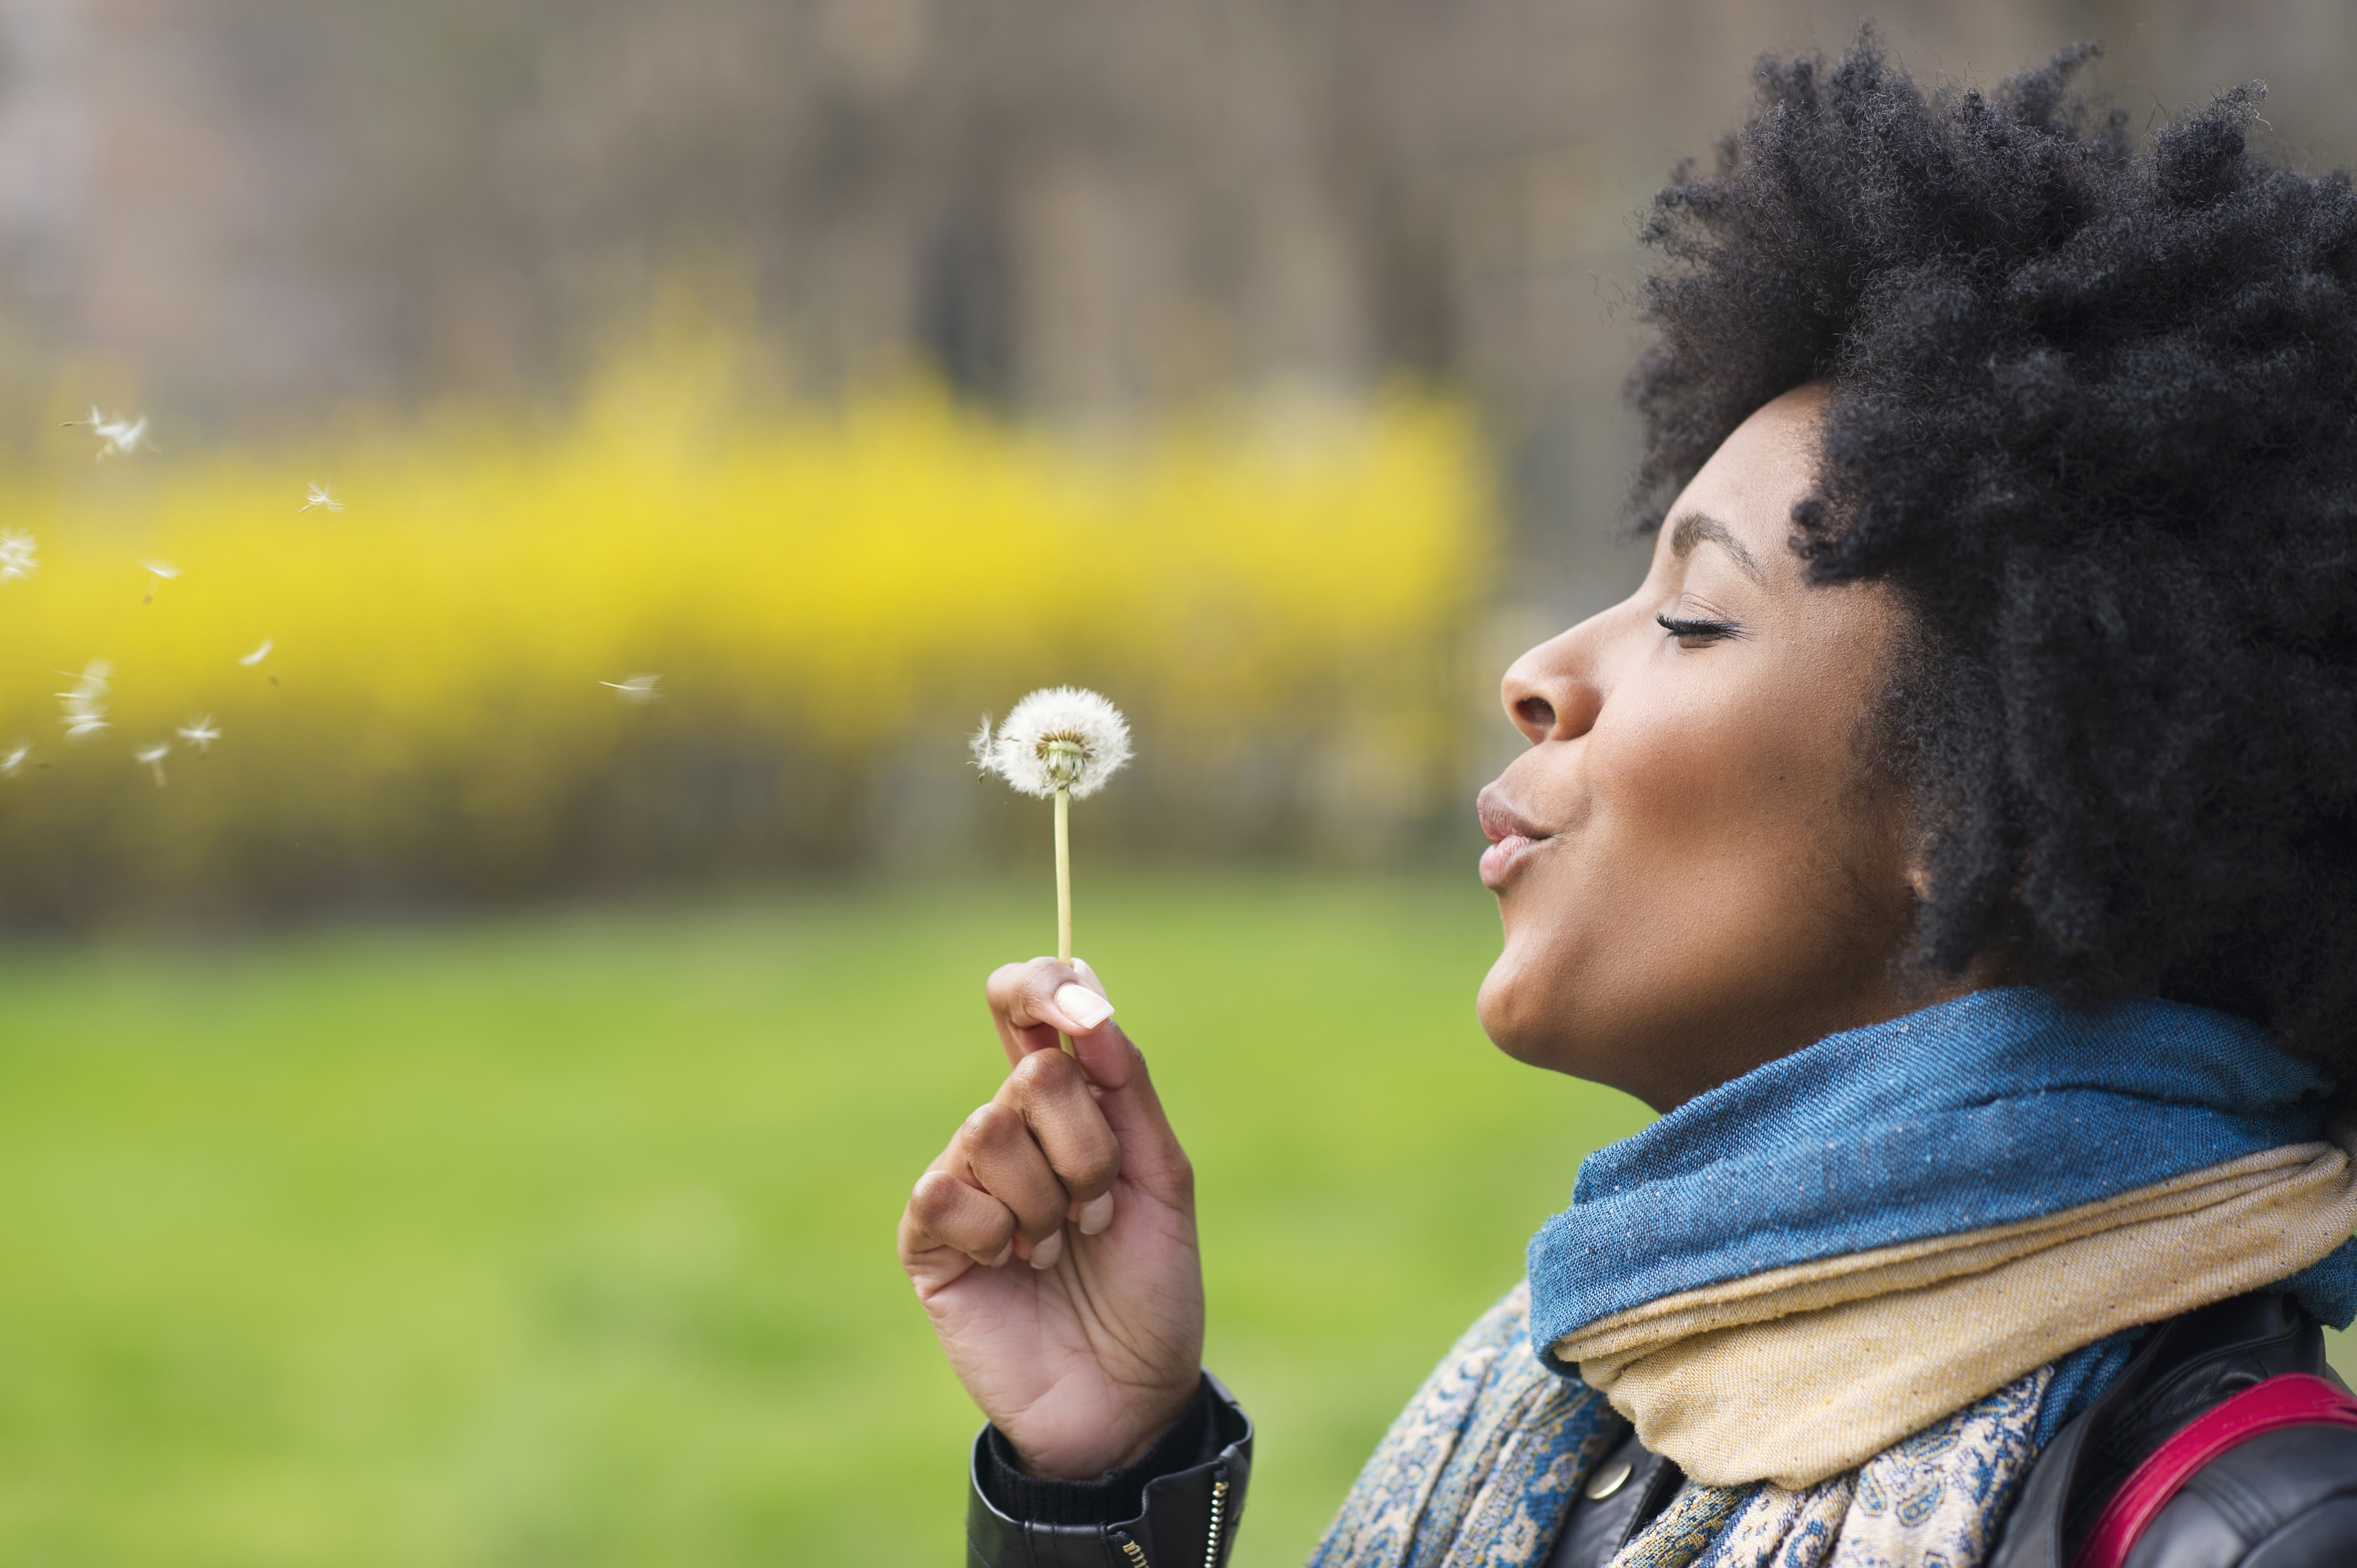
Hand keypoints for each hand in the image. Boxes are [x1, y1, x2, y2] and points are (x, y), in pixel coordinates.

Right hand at [898, 958, 1204, 1479]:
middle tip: (1099, 1212)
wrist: (1128, 1397)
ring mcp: (962, 1179)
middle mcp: (1008, 1129)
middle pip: (1032, 1075)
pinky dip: (999, 1234)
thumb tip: (1092, 1015)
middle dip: (1087, 1148)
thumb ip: (1128, 1092)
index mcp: (1067, 1104)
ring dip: (1049, 1201)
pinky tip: (1014, 1269)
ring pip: (991, 1132)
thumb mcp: (1163, 1182)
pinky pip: (949, 1193)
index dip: (1045, 989)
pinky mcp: (928, 1236)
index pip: (1029, 1006)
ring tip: (1060, 1250)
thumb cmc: (1152, 1291)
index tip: (1087, 1017)